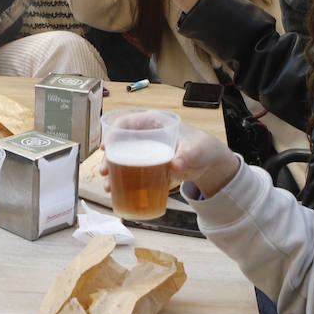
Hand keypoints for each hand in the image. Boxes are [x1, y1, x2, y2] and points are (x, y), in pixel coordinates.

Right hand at [98, 124, 238, 198]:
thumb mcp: (195, 150)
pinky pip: (131, 170)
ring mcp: (146, 150)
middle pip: (120, 143)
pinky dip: (122, 180)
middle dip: (109, 157)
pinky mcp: (148, 164)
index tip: (106, 147)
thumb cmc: (202, 147)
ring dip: (112, 171)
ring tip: (108, 185)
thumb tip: (175, 165)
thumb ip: (186, 156)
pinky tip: (116, 191)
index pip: (127, 123)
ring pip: (123, 158)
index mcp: (154, 122)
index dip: (112, 134)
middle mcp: (146, 135)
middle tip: (105, 171)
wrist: (209, 162)